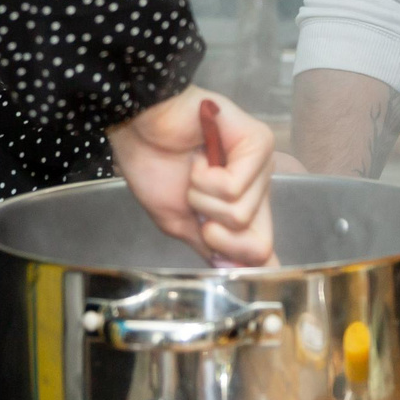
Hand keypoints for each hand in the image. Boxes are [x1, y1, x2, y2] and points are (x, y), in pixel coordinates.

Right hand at [108, 88, 276, 266]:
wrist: (136, 125)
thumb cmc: (153, 165)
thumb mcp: (180, 222)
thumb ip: (212, 247)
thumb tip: (244, 274)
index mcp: (242, 207)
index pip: (263, 250)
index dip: (241, 260)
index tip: (213, 246)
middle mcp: (258, 188)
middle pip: (259, 244)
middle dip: (213, 231)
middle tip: (194, 200)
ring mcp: (261, 165)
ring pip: (240, 215)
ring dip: (201, 198)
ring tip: (193, 170)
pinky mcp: (259, 143)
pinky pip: (234, 188)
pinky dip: (204, 179)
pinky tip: (200, 155)